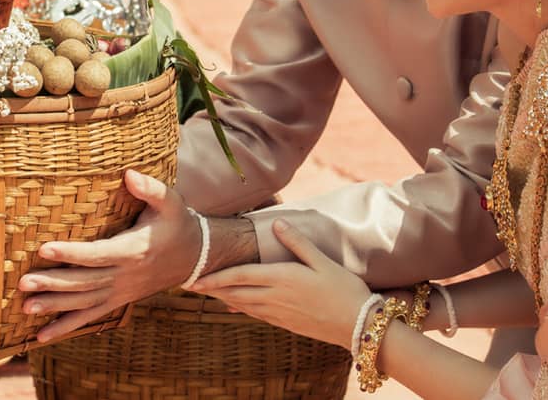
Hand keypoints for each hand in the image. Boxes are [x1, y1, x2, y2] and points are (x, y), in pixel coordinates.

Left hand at [17, 170, 202, 342]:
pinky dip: (66, 326)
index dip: (71, 253)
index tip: (44, 248)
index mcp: (133, 251)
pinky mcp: (118, 300)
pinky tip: (42, 335)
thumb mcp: (171, 202)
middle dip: (53, 283)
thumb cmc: (177, 224)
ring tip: (25, 308)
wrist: (196, 258)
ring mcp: (121, 291)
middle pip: (84, 282)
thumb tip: (129, 174)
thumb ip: (151, 188)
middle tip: (23, 283)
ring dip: (54, 306)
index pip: (97, 254)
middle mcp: (125, 276)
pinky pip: (90, 316)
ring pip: (83, 303)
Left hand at [188, 220, 370, 348]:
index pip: (240, 276)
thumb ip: (298, 242)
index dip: (215, 277)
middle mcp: (275, 297)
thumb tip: (278, 222)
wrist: (359, 325)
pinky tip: (233, 306)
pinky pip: (256, 314)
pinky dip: (240, 308)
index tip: (194, 278)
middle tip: (189, 284)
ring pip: (243, 305)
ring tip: (205, 292)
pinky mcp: (286, 323)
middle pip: (235, 292)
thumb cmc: (345, 289)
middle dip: (211, 288)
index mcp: (282, 278)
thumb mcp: (323, 261)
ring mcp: (279, 313)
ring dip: (222, 298)